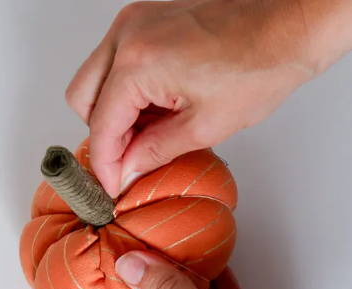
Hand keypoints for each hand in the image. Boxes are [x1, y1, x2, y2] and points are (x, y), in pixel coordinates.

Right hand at [66, 0, 351, 196]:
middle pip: (82, 100)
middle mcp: (126, 36)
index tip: (111, 185)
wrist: (286, 25)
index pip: (101, 126)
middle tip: (130, 158)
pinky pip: (112, 65)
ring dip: (112, 114)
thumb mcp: (204, 126)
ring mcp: (133, 24)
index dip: (104, 164)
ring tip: (149, 132)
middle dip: (103, 136)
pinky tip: (153, 108)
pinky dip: (124, 94)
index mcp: (139, 62)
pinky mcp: (143, 23)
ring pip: (93, 81)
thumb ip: (154, 152)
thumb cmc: (260, 66)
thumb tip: (125, 170)